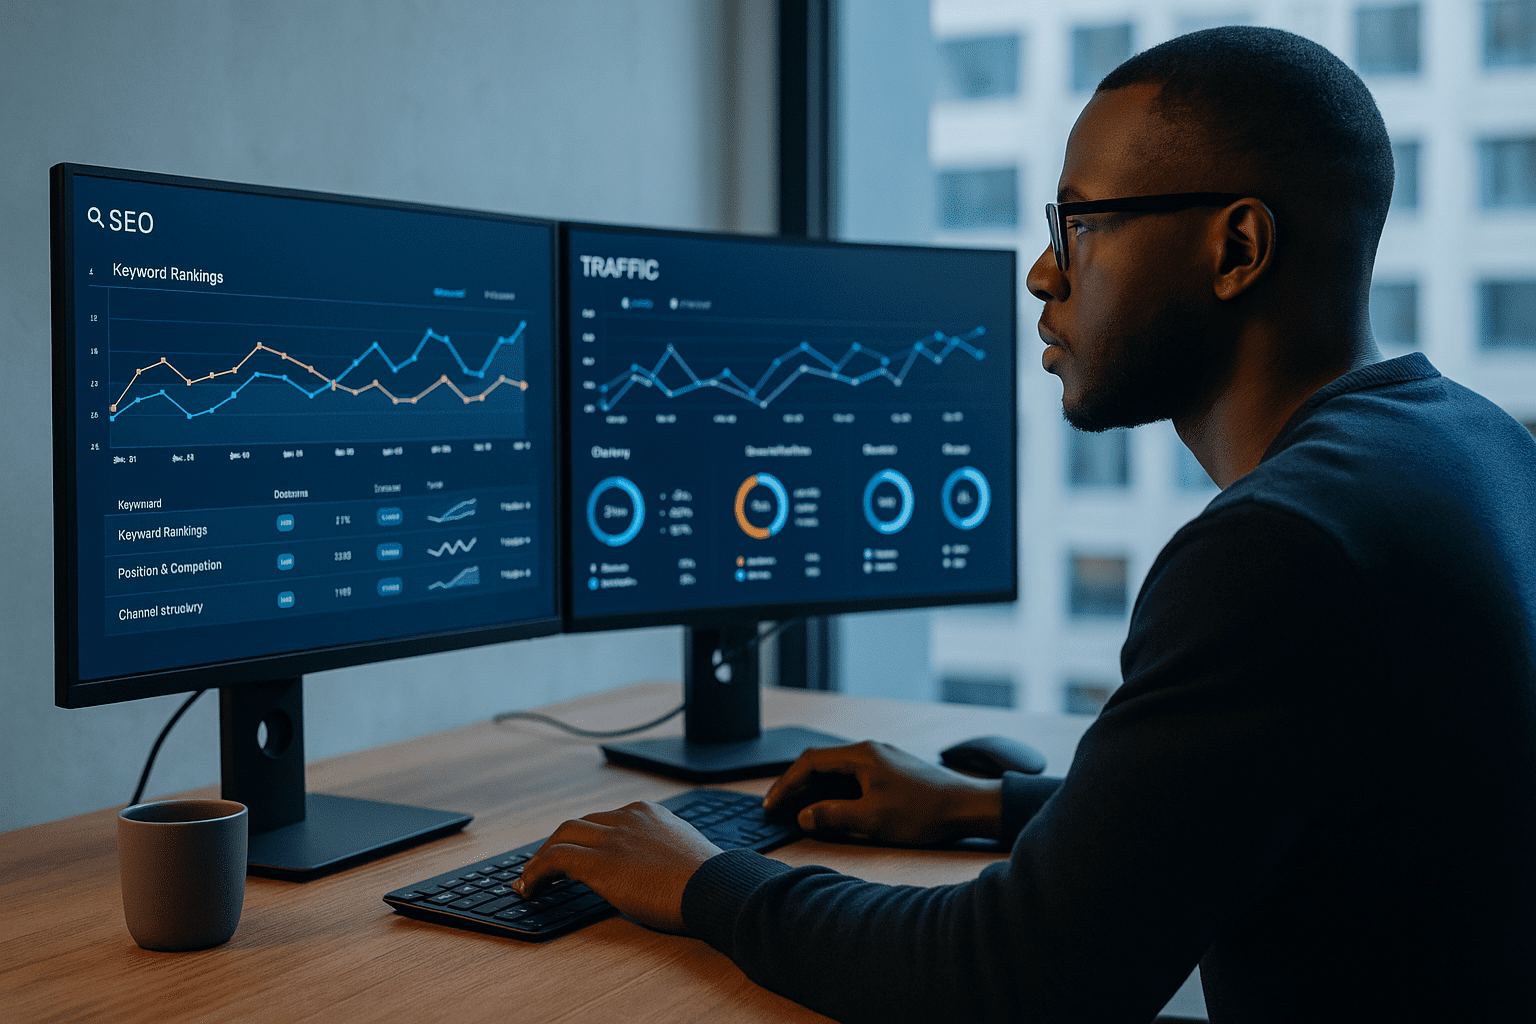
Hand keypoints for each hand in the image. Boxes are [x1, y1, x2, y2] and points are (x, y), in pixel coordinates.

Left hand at [512, 801, 722, 932]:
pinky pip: (555, 858)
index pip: (605, 819)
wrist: (715, 887)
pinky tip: (529, 887)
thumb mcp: (684, 854)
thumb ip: (662, 852)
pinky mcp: (599, 862)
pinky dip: (536, 871)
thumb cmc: (709, 882)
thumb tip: (653, 871)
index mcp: (649, 813)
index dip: (585, 838)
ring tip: (530, 879)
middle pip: (579, 824)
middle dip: (559, 843)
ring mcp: (613, 837)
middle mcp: (627, 818)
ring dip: (542, 856)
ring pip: (563, 835)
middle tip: (545, 865)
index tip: (576, 853)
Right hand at [764, 740, 1003, 845]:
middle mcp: (869, 751)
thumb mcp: (873, 819)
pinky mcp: (891, 772)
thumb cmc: (924, 811)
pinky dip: (835, 791)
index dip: (786, 784)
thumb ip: (834, 816)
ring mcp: (882, 760)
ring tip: (798, 810)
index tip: (772, 804)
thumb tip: (806, 816)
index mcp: (861, 755)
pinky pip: (853, 777)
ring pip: (837, 771)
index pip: (810, 763)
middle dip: (796, 785)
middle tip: (778, 807)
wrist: (967, 807)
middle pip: (821, 763)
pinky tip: (832, 808)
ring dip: (815, 789)